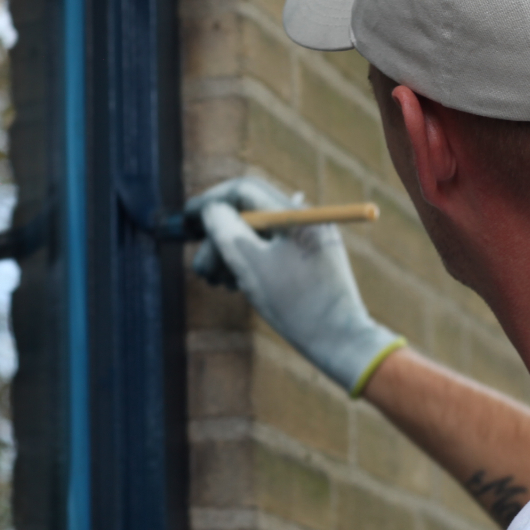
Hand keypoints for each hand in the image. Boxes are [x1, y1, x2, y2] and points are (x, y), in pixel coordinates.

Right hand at [187, 177, 404, 395]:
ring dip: (231, 254)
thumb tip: (212, 209)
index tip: (188, 217)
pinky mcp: (309, 262)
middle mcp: (304, 220)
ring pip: (258, 236)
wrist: (340, 340)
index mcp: (294, 214)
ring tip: (219, 283)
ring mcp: (309, 241)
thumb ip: (224, 228)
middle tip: (202, 269)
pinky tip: (238, 285)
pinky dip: (250, 264)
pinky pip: (271, 252)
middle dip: (219, 238)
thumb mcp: (249, 263)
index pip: (244, 190)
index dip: (212, 200)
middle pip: (249, 214)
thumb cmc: (295, 303)